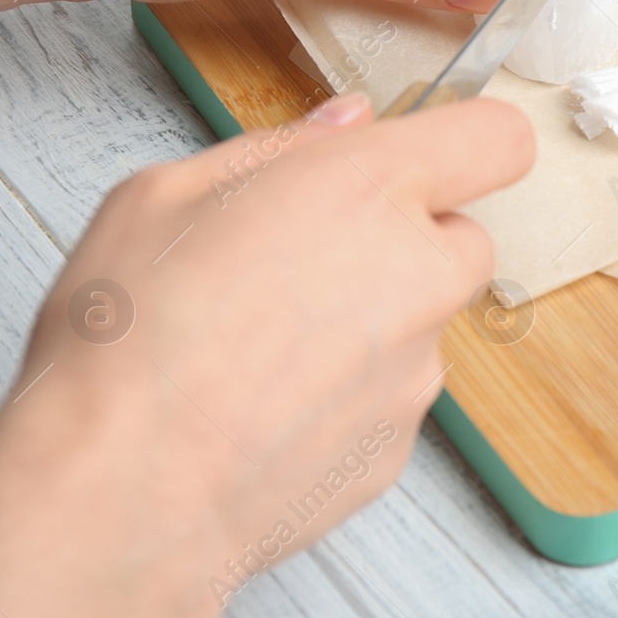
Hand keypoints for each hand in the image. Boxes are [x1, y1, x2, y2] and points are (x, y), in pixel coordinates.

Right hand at [0, 92, 533, 617]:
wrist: (121, 492)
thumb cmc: (130, 339)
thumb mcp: (166, 194)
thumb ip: (278, 148)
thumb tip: (344, 125)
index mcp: (370, 190)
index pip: (496, 139)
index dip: (467, 142)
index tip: (428, 154)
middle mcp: (419, 276)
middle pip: (461, 237)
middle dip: (403, 239)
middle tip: (307, 256)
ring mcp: (416, 370)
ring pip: (421, 323)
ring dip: (369, 321)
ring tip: (259, 346)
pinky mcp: (398, 447)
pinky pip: (388, 399)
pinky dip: (345, 396)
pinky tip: (263, 406)